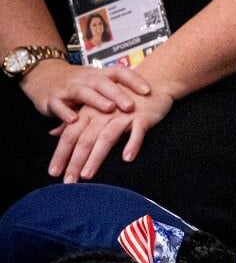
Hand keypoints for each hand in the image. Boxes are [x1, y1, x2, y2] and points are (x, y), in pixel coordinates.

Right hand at [21, 60, 151, 121]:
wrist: (43, 76)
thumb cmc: (79, 84)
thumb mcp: (98, 84)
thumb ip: (118, 92)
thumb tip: (147, 99)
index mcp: (99, 75)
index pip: (118, 72)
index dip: (133, 79)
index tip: (148, 90)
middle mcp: (84, 79)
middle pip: (102, 83)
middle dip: (117, 94)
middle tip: (131, 106)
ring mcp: (67, 88)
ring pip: (82, 92)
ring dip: (96, 100)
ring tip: (109, 109)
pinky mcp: (52, 99)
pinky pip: (58, 105)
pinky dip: (64, 113)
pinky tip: (73, 120)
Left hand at [47, 88, 174, 181]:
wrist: (153, 81)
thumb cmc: (124, 98)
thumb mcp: (97, 107)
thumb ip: (77, 121)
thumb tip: (55, 133)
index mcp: (90, 112)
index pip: (71, 135)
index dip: (61, 153)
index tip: (54, 173)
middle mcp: (104, 113)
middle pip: (85, 138)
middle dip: (75, 160)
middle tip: (69, 181)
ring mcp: (124, 115)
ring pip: (107, 137)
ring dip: (96, 156)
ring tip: (87, 174)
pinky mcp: (143, 116)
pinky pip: (138, 131)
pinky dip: (132, 144)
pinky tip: (127, 158)